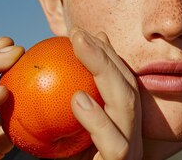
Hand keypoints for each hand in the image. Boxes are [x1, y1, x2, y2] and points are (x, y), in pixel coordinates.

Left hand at [68, 29, 142, 159]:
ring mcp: (130, 156)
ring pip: (127, 108)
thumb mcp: (58, 137)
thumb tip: (48, 73)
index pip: (122, 83)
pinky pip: (116, 145)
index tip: (84, 34)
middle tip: (77, 33)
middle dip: (105, 55)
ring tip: (79, 48)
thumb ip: (58, 110)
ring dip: (104, 72)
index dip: (106, 55)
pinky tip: (78, 99)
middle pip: (127, 87)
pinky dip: (98, 120)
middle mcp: (132, 140)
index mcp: (123, 129)